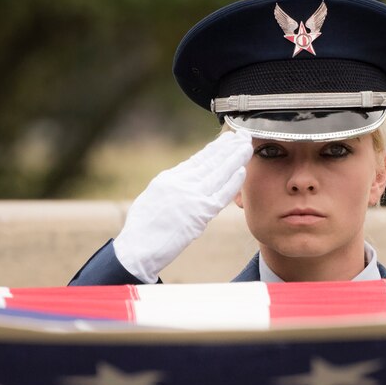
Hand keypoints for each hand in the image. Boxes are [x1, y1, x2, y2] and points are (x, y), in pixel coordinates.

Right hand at [113, 130, 252, 282]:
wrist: (138, 248)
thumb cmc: (143, 228)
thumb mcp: (154, 198)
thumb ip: (172, 186)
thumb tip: (186, 178)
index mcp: (169, 179)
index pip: (197, 160)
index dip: (214, 148)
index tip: (226, 140)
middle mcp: (180, 184)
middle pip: (210, 162)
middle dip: (228, 148)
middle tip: (242, 136)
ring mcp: (191, 198)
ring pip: (218, 174)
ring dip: (234, 159)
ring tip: (247, 147)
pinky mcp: (200, 214)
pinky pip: (221, 195)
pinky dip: (232, 183)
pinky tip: (242, 171)